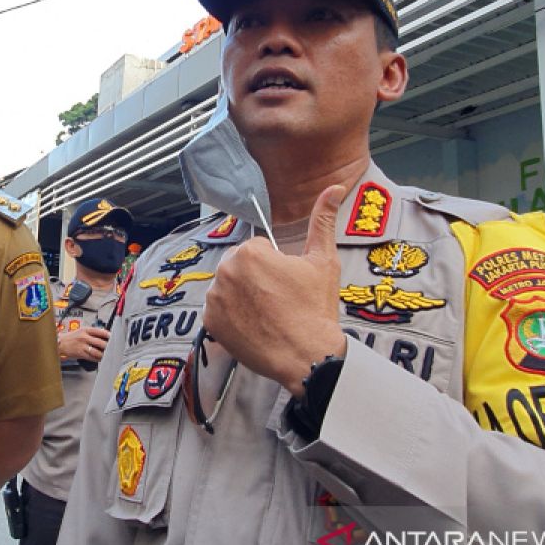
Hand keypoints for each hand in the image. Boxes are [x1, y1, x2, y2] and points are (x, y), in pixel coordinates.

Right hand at [58, 326, 109, 363]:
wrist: (60, 343)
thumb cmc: (72, 337)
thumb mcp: (82, 330)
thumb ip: (93, 332)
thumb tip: (105, 334)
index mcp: (86, 330)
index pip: (100, 332)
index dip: (109, 335)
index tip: (113, 338)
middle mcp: (84, 337)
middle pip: (101, 342)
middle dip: (108, 346)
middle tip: (112, 348)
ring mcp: (82, 346)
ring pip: (97, 352)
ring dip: (103, 354)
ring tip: (107, 355)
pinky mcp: (80, 353)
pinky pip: (91, 357)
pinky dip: (97, 359)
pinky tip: (100, 358)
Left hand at [203, 185, 347, 396]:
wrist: (306, 357)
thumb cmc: (315, 310)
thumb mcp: (323, 262)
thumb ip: (323, 220)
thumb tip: (335, 187)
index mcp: (251, 252)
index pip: (260, 250)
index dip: (277, 267)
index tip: (288, 286)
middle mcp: (226, 270)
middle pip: (242, 267)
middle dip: (257, 279)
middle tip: (280, 301)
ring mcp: (215, 298)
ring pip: (230, 287)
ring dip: (244, 296)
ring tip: (268, 315)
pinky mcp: (210, 321)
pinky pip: (219, 310)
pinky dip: (232, 316)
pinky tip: (254, 325)